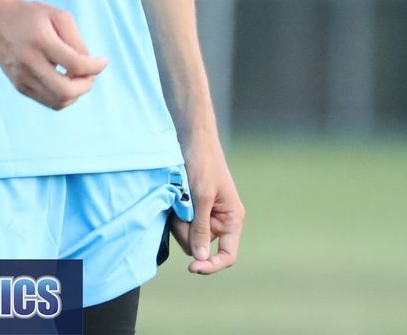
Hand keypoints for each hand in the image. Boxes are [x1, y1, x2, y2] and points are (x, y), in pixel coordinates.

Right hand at [0, 0, 107, 109]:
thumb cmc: (31, 15)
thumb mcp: (58, 16)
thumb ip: (77, 41)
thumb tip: (88, 67)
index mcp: (41, 41)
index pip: (75, 65)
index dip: (95, 67)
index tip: (103, 61)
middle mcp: (29, 62)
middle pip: (66, 91)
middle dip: (86, 86)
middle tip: (90, 76)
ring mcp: (22, 77)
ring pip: (58, 101)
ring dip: (76, 94)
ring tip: (78, 79)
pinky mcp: (19, 86)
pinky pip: (47, 101)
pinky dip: (62, 96)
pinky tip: (65, 82)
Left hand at [169, 135, 243, 274]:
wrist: (192, 139)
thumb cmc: (203, 163)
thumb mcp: (202, 196)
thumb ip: (201, 227)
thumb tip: (199, 257)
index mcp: (232, 219)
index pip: (227, 255)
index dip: (211, 265)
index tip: (192, 267)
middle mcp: (219, 221)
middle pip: (200, 246)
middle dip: (187, 233)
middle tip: (181, 209)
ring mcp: (204, 216)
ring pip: (187, 236)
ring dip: (178, 221)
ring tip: (178, 198)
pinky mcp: (191, 209)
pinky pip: (180, 223)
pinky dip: (174, 214)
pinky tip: (174, 197)